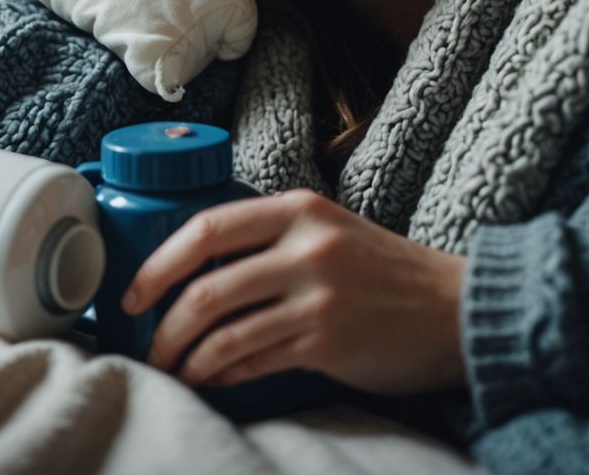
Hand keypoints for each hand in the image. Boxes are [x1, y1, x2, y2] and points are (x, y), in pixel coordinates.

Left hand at [119, 188, 466, 394]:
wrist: (454, 308)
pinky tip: (212, 378)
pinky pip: (254, 360)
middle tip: (147, 340)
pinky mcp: (329, 342)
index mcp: (299, 209)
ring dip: (186, 357)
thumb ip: (271, 238)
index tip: (135, 290)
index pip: (207, 227)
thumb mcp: (327, 230)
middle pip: (205, 285)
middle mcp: (306, 247)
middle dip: (163, 322)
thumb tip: (196, 270)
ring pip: (223, 331)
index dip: (159, 262)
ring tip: (174, 368)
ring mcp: (318, 296)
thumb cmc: (382, 270)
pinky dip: (222, 374)